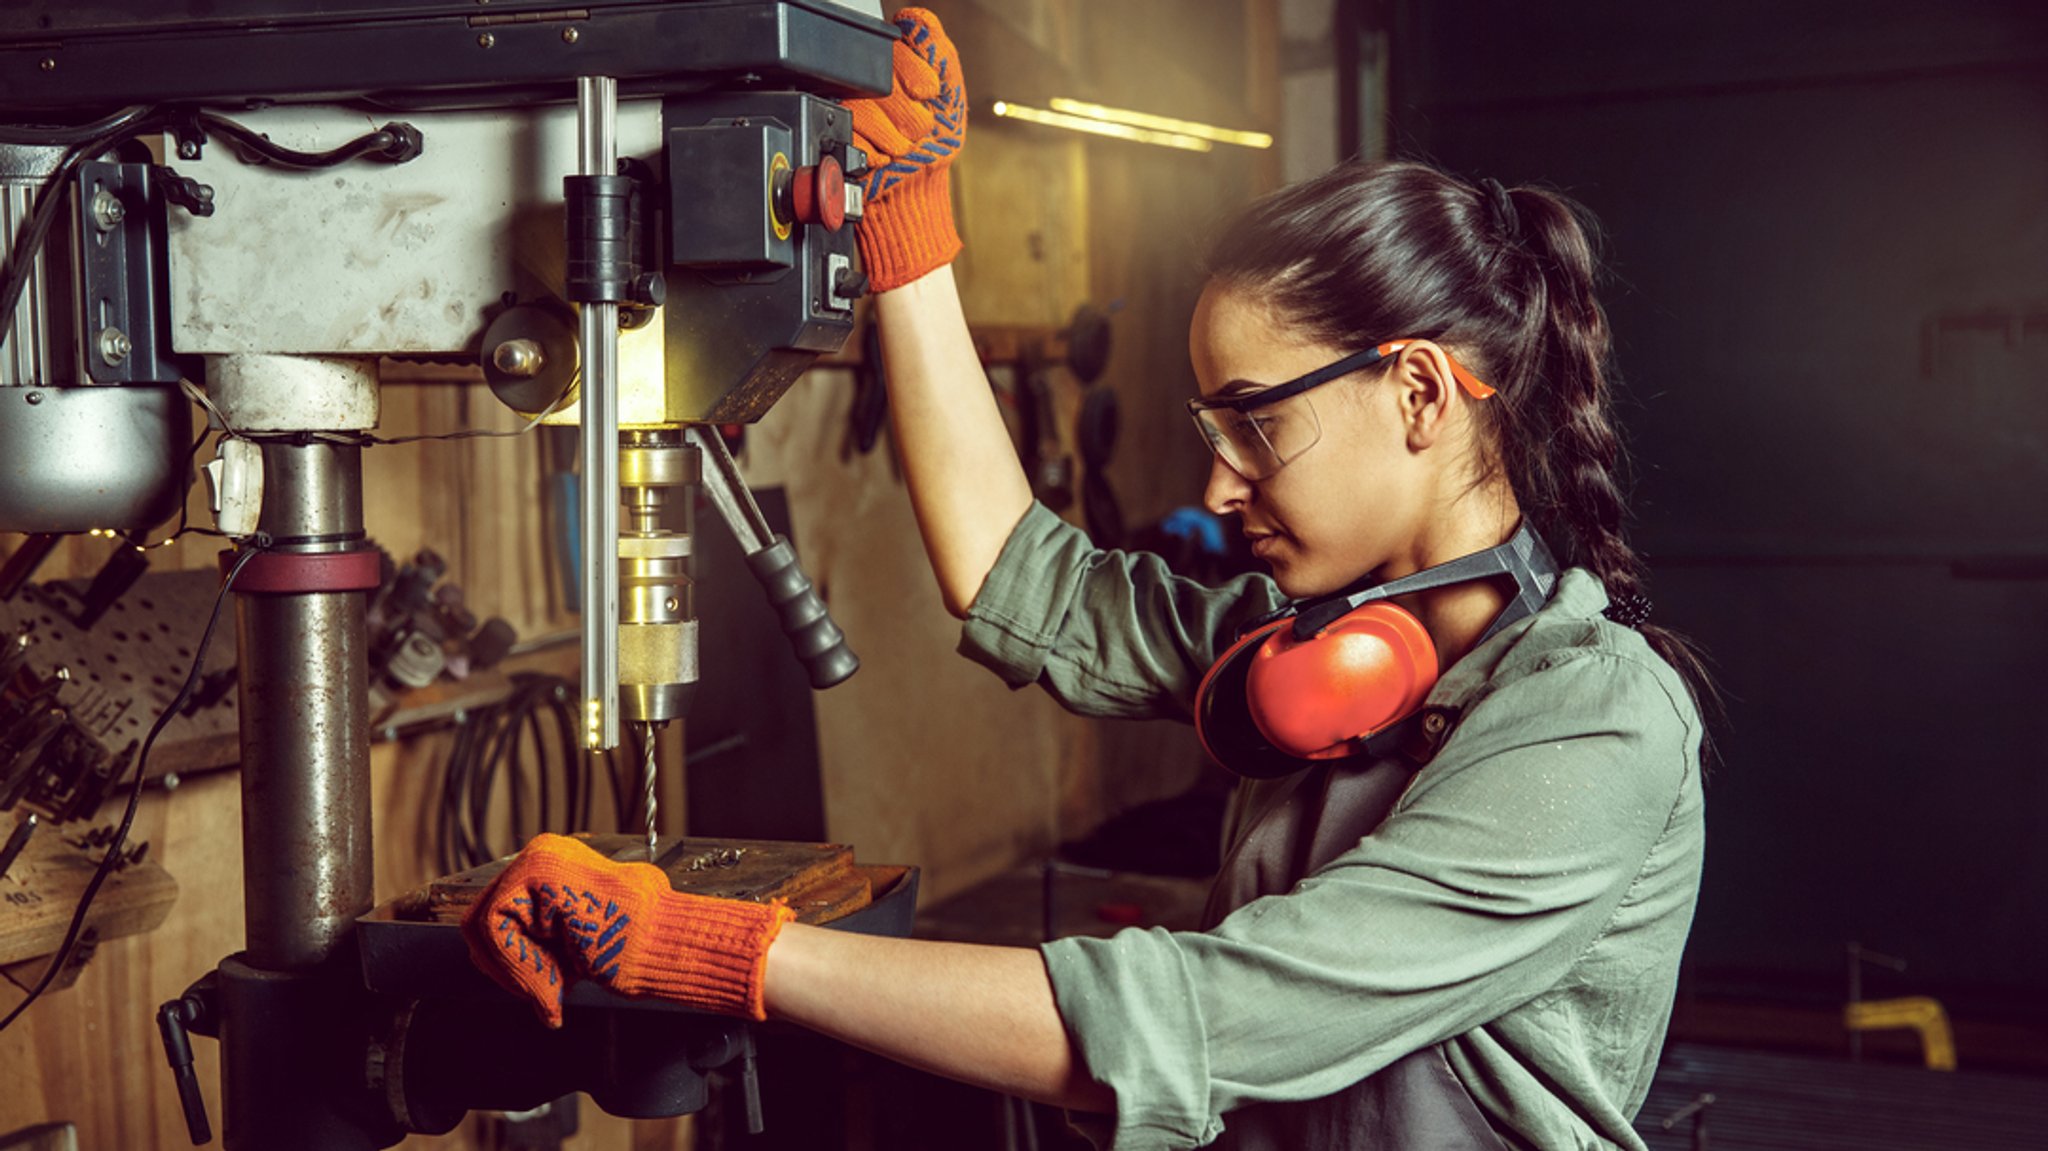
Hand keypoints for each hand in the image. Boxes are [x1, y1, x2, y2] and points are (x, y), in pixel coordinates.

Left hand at [461, 833, 793, 1027]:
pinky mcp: (535, 872)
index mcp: (553, 864)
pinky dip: (518, 968)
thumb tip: (489, 958)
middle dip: (509, 968)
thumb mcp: (570, 942)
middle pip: (482, 919)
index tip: (542, 992)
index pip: (498, 915)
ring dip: (516, 973)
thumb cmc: (632, 946)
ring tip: (555, 991)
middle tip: (546, 997)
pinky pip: (495, 929)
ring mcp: (537, 858)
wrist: (665, 946)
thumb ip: (536, 939)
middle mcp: (542, 851)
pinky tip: (555, 983)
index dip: (509, 962)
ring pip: (483, 927)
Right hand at [849, 7, 965, 292]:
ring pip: (864, 105)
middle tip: (918, 129)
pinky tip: (883, 159)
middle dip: (907, 110)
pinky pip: (851, 132)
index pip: (892, 47)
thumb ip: (938, 52)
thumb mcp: (950, 96)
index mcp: (889, 67)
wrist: (911, 197)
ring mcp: (846, 108)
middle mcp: (863, 83)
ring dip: (893, 136)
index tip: (928, 93)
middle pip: (879, 77)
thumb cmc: (932, 149)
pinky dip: (874, 151)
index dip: (914, 72)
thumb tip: (915, 20)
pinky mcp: (834, 134)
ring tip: (902, 149)